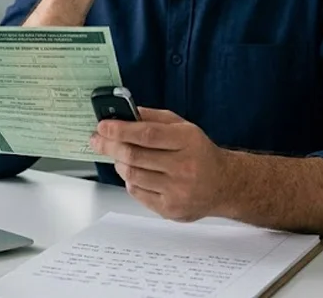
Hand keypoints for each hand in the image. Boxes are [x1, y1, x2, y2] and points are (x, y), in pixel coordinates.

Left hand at [90, 107, 230, 222]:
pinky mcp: (170, 209)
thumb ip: (154, 118)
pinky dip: (129, 181)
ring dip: (119, 163)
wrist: (224, 184)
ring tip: (119, 156)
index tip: (103, 126)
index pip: (147, 134)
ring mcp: (177, 191)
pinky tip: (134, 173)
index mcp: (188, 141)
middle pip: (135, 156)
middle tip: (98, 140)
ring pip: (133, 175)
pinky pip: (137, 193)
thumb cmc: (200, 153)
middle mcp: (184, 167)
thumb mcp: (183, 127)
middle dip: (110, 146)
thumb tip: (126, 113)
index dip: (120, 130)